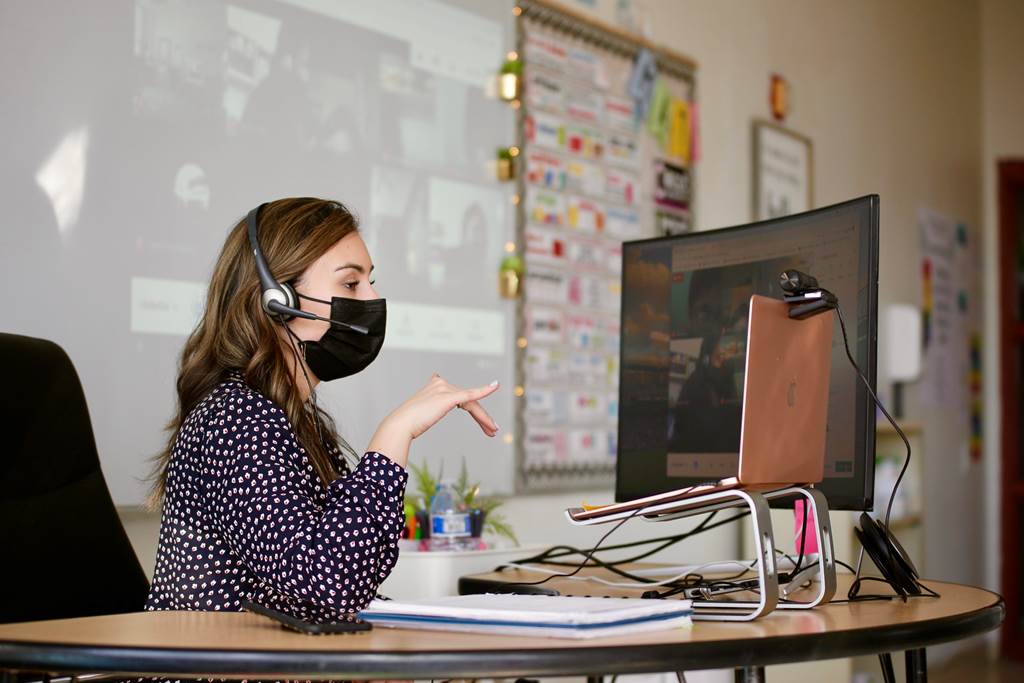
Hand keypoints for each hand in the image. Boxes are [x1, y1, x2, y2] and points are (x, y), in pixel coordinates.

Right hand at [368, 374, 499, 467]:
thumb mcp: (421, 412)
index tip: (485, 423)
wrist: (401, 424)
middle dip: (482, 417)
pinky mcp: (448, 396)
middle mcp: (442, 384)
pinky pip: (470, 394)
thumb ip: (428, 407)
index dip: (474, 410)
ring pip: (472, 403)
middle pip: (469, 400)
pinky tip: (495, 386)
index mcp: (436, 384)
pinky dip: (485, 390)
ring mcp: (445, 389)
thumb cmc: (408, 423)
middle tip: (492, 430)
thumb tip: (426, 405)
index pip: (462, 396)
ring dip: (484, 418)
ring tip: (493, 431)